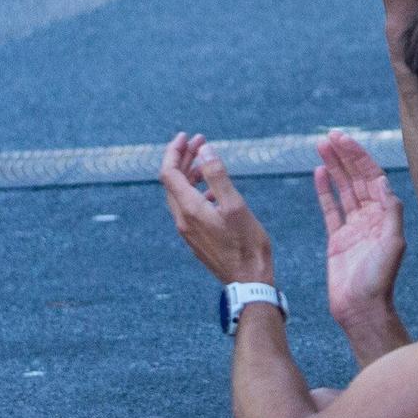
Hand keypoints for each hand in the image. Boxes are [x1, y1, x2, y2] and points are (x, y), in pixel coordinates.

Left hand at [159, 132, 273, 285]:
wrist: (248, 281)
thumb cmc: (247, 245)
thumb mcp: (236, 206)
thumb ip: (217, 176)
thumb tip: (204, 149)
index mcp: (189, 210)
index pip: (169, 173)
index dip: (175, 151)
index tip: (187, 136)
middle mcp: (183, 220)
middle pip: (172, 182)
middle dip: (183, 158)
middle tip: (199, 141)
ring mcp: (188, 231)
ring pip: (180, 194)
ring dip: (189, 174)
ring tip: (207, 161)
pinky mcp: (196, 238)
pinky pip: (188, 207)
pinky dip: (196, 190)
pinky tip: (213, 190)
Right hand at [315, 131, 405, 330]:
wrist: (361, 310)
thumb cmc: (380, 280)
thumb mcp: (393, 244)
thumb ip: (390, 212)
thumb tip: (383, 182)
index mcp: (385, 216)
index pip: (372, 178)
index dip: (359, 157)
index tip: (345, 141)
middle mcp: (370, 217)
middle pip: (356, 178)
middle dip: (344, 156)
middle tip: (329, 136)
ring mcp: (353, 227)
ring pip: (342, 189)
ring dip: (333, 167)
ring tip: (321, 147)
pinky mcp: (337, 239)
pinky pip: (330, 209)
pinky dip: (324, 190)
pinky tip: (318, 173)